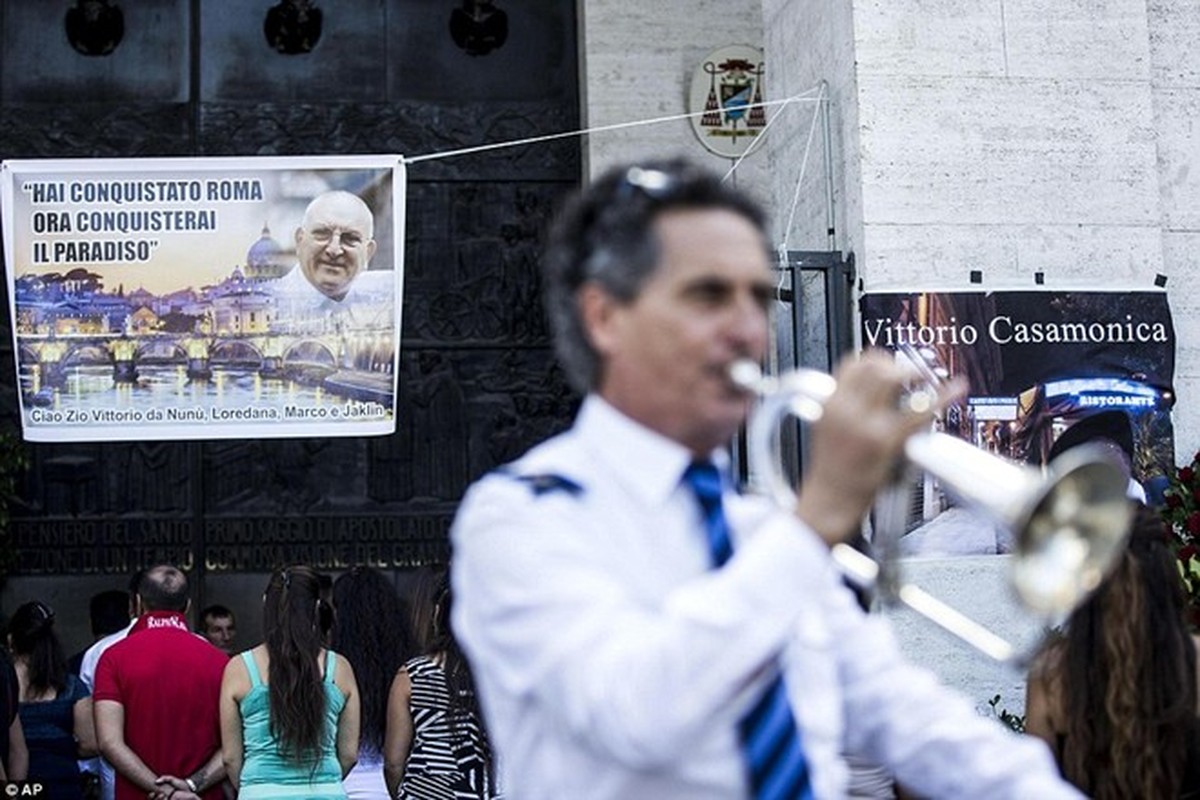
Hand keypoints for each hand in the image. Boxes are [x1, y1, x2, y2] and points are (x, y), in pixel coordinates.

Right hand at [152, 775, 199, 799]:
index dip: (150, 796)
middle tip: (161, 795)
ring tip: (164, 796)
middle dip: (156, 799)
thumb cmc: (180, 784)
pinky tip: (167, 799)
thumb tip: (156, 781)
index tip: (152, 793)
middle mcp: (163, 798)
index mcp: (161, 793)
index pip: (152, 797)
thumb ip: (165, 778)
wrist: (190, 788)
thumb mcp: (172, 779)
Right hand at [795, 349, 965, 544]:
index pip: (853, 363)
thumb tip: (871, 389)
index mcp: (829, 404)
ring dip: (913, 372)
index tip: (887, 361)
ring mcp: (865, 424)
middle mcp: (845, 409)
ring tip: (925, 376)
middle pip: (874, 367)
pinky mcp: (886, 441)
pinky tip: (955, 390)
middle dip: (895, 364)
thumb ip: (845, 406)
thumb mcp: (827, 428)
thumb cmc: (833, 470)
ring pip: (892, 379)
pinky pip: (918, 411)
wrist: (830, 500)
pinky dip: (942, 396)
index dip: (875, 358)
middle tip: (910, 371)